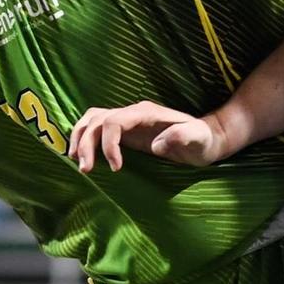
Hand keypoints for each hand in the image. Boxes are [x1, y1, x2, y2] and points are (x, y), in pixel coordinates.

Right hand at [67, 101, 229, 172]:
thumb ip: (182, 137)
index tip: (115, 168)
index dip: (109, 143)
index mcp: (146, 113)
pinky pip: (98, 128)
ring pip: (92, 119)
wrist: (205, 139)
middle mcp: (133, 113)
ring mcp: (128, 121)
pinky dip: (84, 138)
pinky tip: (82, 156)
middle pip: (98, 119)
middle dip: (86, 143)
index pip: (115, 121)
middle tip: (85, 170)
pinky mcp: (125, 132)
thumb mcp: (199, 140)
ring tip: (78, 163)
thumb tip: (156, 145)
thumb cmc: (203, 141)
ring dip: (80, 139)